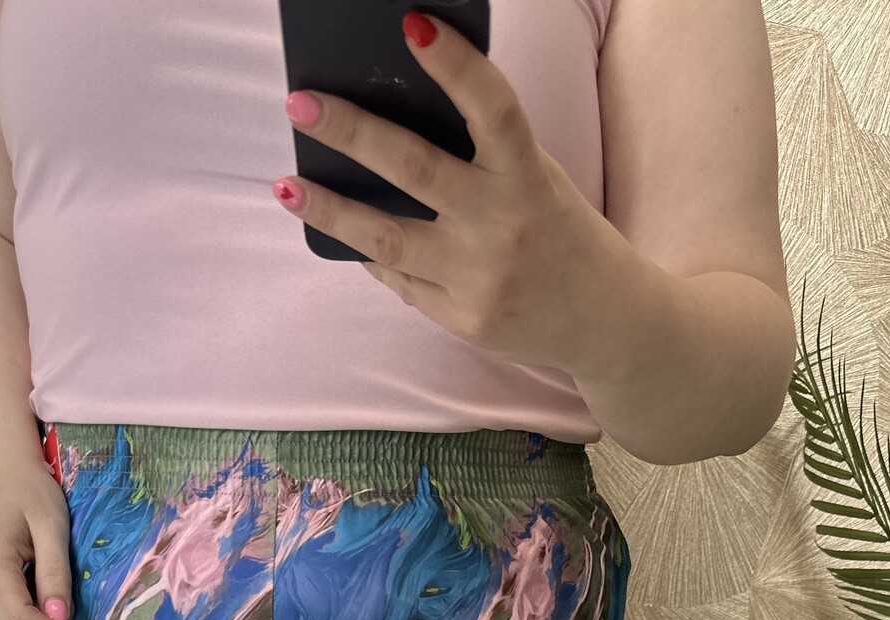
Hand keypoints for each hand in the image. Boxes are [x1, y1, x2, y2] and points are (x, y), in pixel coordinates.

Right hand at [0, 452, 96, 619]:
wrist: (1, 471)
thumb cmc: (29, 490)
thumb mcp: (52, 526)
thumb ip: (55, 573)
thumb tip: (62, 619)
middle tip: (82, 609)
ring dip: (41, 619)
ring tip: (54, 581)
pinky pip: (8, 616)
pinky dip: (30, 610)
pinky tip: (38, 581)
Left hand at [275, 9, 619, 379]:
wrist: (604, 321)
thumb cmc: (560, 231)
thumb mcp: (536, 179)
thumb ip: (482, 154)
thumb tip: (395, 120)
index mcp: (528, 177)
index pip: (492, 109)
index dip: (454, 65)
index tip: (412, 25)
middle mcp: (501, 227)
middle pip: (413, 170)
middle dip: (351, 132)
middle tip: (300, 103)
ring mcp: (478, 280)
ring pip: (386, 239)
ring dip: (328, 209)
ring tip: (286, 185)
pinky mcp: (462, 320)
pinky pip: (400, 280)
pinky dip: (369, 253)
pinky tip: (341, 231)